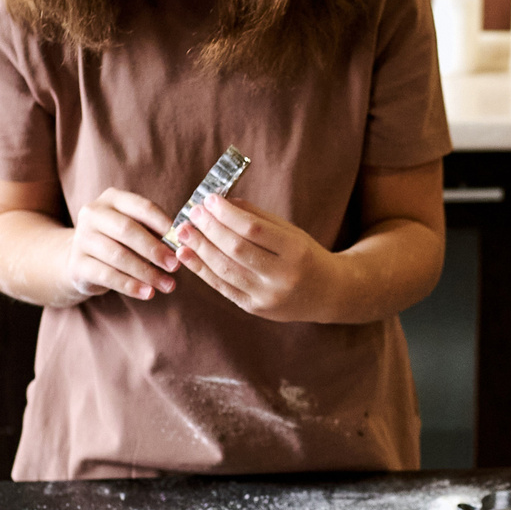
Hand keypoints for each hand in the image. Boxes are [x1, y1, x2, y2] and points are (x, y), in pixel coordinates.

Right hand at [64, 187, 180, 302]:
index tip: (182, 241)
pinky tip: (148, 293)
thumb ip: (154, 231)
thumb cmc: (117, 241)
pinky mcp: (77, 264)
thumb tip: (181, 243)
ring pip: (118, 255)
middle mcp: (92, 214)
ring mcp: (82, 238)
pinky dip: (131, 286)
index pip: (142, 207)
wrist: (79, 259)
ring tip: (167, 285)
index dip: (164, 224)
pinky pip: (108, 275)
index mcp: (112, 199)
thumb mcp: (134, 229)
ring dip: (147, 272)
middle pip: (128, 230)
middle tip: (175, 266)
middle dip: (154, 249)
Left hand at [175, 194, 338, 321]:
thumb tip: (222, 203)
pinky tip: (187, 255)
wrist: (328, 294)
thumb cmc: (307, 256)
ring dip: (199, 249)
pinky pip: (223, 288)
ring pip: (225, 270)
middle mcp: (283, 277)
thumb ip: (258, 217)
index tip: (209, 199)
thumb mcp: (291, 232)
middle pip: (236, 249)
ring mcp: (267, 297)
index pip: (255, 229)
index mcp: (296, 252)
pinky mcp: (254, 309)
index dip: (228, 214)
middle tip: (192, 213)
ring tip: (182, 232)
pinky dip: (202, 270)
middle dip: (209, 229)